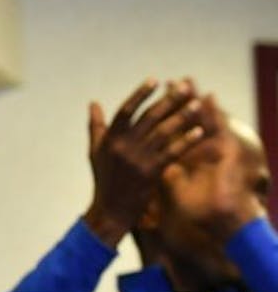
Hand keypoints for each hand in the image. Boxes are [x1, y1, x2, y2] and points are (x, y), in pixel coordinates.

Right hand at [83, 79, 211, 246]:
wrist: (111, 211)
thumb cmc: (103, 180)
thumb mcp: (95, 152)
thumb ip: (96, 126)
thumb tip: (93, 103)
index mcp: (109, 139)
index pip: (126, 110)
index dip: (140, 94)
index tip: (155, 80)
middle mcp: (123, 146)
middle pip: (149, 116)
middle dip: (168, 100)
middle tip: (184, 86)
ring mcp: (137, 159)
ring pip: (164, 131)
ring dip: (182, 116)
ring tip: (197, 104)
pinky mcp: (151, 172)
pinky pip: (173, 151)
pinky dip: (186, 140)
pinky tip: (199, 131)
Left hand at [161, 94, 266, 241]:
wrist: (216, 219)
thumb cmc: (196, 206)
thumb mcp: (173, 183)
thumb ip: (160, 166)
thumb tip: (142, 159)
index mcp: (185, 154)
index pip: (173, 131)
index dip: (164, 116)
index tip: (150, 100)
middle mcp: (201, 148)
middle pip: (188, 121)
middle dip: (178, 102)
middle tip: (171, 82)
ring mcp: (214, 147)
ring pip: (204, 118)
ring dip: (196, 99)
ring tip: (189, 81)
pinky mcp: (226, 151)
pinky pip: (219, 128)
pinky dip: (214, 112)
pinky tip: (210, 97)